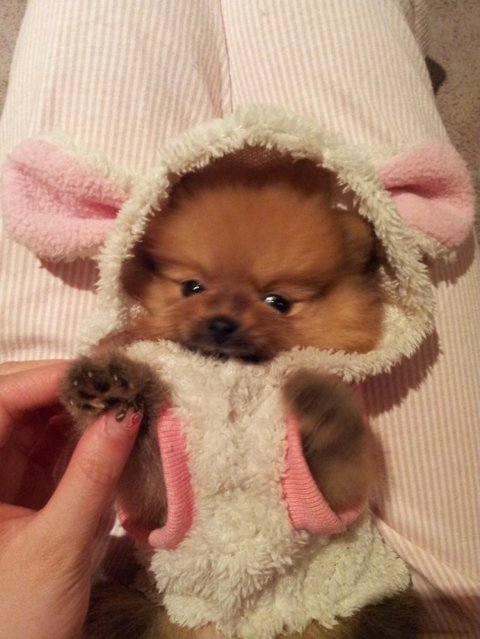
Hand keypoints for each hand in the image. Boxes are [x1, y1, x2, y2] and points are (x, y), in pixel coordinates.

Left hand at [0, 361, 140, 638]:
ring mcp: (3, 480)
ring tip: (122, 400)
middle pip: (16, 403)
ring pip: (38, 423)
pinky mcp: (26, 494)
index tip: (99, 374)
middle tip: (114, 383)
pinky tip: (114, 431)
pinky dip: (85, 439)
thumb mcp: (58, 545)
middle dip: (64, 389)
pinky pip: (54, 451)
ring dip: (80, 410)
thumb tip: (128, 411)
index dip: (44, 379)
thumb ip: (92, 474)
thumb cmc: (18, 620)